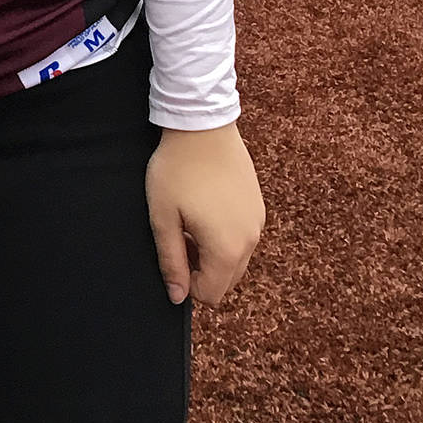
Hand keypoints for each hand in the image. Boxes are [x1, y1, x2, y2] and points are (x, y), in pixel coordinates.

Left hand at [146, 123, 264, 309]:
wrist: (202, 125)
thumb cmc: (177, 170)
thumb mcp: (163, 217)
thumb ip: (171, 261)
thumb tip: (177, 297)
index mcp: (227, 248)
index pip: (211, 294)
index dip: (188, 282)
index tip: (174, 252)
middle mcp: (251, 240)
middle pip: (227, 280)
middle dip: (202, 269)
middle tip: (180, 236)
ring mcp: (258, 222)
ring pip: (236, 259)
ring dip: (214, 252)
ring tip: (192, 220)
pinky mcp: (259, 206)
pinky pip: (244, 237)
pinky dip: (226, 235)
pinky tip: (206, 207)